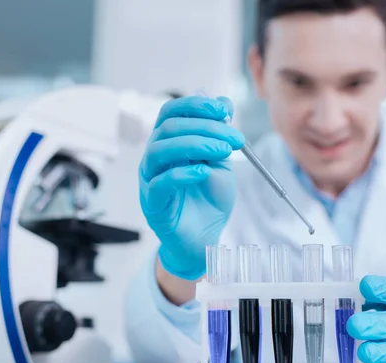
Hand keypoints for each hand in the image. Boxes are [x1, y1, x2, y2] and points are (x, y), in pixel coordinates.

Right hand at [139, 96, 244, 279]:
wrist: (205, 237)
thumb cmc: (209, 200)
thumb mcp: (221, 162)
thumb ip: (219, 135)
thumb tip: (223, 102)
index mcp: (170, 143)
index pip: (172, 112)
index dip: (195, 105)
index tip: (223, 110)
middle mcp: (155, 157)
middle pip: (169, 128)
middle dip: (205, 127)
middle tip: (235, 139)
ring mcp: (150, 179)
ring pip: (159, 150)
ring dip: (195, 144)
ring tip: (223, 151)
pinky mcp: (152, 203)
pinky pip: (160, 182)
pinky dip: (182, 174)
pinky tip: (204, 172)